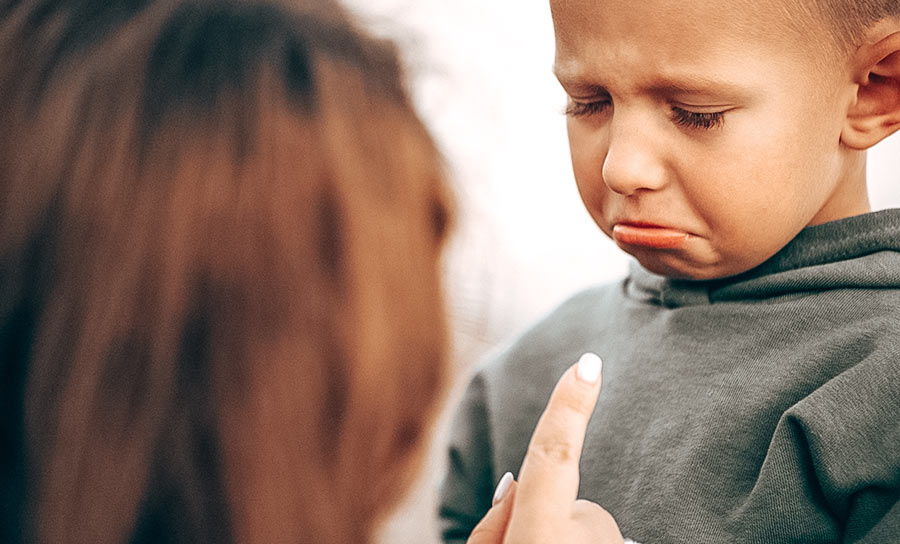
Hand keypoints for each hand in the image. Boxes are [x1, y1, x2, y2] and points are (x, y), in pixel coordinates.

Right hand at [466, 353, 623, 543]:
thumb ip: (491, 525)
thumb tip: (514, 488)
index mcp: (542, 539)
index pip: (553, 457)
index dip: (568, 407)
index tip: (588, 364)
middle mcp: (583, 539)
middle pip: (557, 500)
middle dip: (539, 522)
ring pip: (577, 525)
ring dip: (560, 542)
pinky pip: (596, 540)